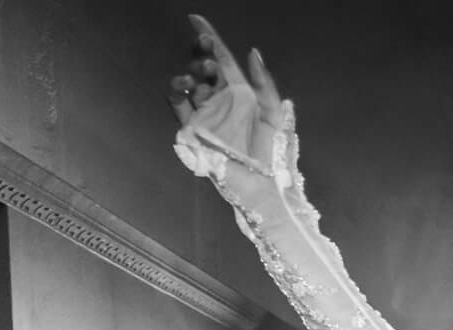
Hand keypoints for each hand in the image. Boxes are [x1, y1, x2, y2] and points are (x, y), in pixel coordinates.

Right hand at [169, 17, 284, 171]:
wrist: (263, 188)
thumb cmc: (273, 154)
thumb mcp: (275, 116)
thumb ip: (265, 85)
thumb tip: (253, 53)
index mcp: (242, 93)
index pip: (223, 60)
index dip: (210, 39)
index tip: (196, 20)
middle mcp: (222, 100)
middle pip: (204, 68)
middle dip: (201, 55)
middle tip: (207, 58)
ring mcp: (206, 114)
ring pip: (190, 84)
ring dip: (191, 74)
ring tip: (200, 78)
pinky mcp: (194, 129)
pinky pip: (179, 106)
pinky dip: (177, 93)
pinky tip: (183, 88)